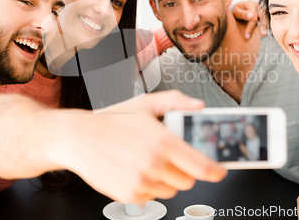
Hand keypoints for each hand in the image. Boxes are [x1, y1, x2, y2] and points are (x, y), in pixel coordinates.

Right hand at [58, 90, 227, 203]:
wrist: (77, 138)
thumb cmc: (111, 121)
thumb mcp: (145, 103)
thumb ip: (176, 102)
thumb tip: (199, 107)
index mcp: (162, 141)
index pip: (201, 165)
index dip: (215, 170)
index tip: (220, 170)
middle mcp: (153, 164)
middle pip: (188, 181)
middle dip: (186, 170)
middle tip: (172, 157)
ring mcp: (141, 182)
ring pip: (171, 190)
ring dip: (167, 179)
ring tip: (149, 161)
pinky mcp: (129, 195)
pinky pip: (152, 196)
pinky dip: (150, 186)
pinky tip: (136, 170)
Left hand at [231, 0, 267, 38]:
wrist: (239, 7)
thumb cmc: (237, 10)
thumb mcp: (236, 11)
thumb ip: (242, 14)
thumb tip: (250, 17)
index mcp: (250, 4)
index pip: (253, 16)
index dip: (250, 27)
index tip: (247, 36)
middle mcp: (258, 5)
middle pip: (262, 15)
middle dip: (263, 25)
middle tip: (263, 34)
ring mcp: (262, 9)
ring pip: (266, 17)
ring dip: (266, 26)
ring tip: (264, 34)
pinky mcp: (264, 13)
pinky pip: (267, 18)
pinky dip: (267, 24)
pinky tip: (266, 31)